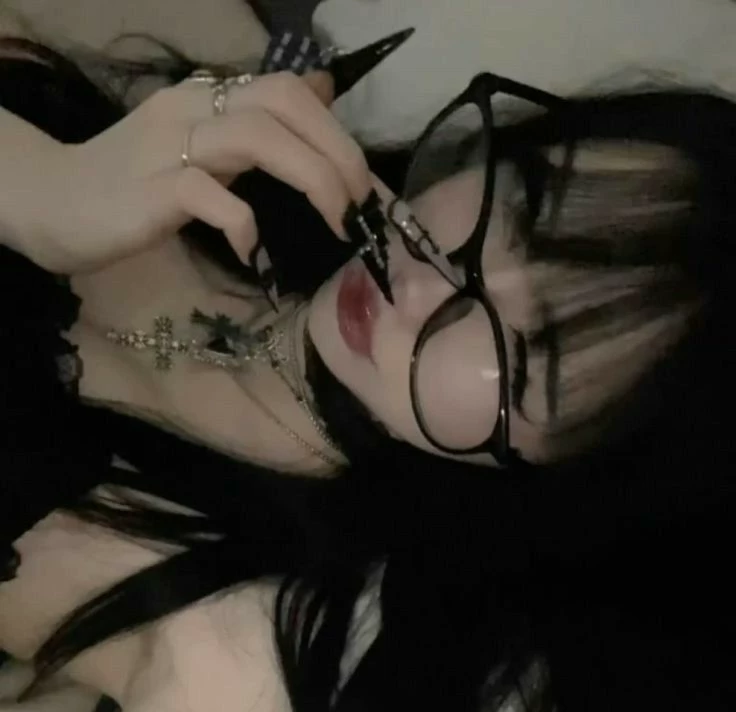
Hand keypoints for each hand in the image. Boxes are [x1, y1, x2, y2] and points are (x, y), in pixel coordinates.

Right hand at [31, 69, 369, 273]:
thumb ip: (252, 127)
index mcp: (208, 98)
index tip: (363, 184)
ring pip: (257, 137)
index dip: (337, 133)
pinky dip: (245, 226)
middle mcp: (193, 108)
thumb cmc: (130, 184)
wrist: (52, 201)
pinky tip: (251, 253)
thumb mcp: (199, 146)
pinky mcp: (152, 190)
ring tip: (336, 222)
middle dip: (337, 152)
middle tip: (362, 205)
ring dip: (312, 178)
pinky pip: (212, 198)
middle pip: (283, 104)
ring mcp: (171, 146)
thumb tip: (320, 96)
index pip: (288, 90)